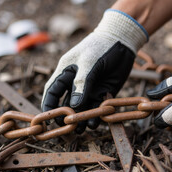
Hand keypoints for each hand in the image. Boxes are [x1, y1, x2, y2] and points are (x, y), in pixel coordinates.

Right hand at [42, 9, 147, 131]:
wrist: (123, 41)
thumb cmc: (101, 47)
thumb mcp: (89, 62)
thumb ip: (82, 83)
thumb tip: (74, 106)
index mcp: (65, 72)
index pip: (52, 92)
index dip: (49, 106)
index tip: (49, 119)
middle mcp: (75, 83)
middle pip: (67, 104)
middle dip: (67, 117)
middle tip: (69, 128)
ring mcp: (89, 89)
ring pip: (82, 108)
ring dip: (82, 119)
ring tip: (83, 130)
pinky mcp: (103, 92)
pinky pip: (96, 107)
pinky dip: (95, 116)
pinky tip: (95, 123)